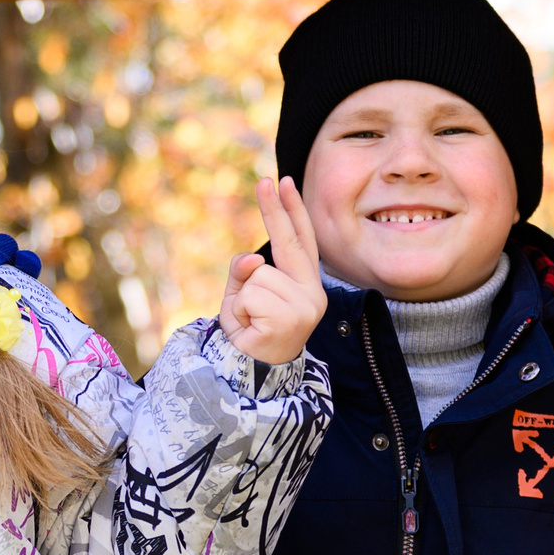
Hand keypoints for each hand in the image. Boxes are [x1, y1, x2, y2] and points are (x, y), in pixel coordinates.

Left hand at [219, 178, 326, 364]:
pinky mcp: (291, 318)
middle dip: (274, 209)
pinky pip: (250, 295)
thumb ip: (243, 272)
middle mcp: (312, 293)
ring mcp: (305, 306)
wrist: (251, 374)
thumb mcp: (241, 296)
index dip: (292, 211)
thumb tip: (252, 259)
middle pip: (288, 243)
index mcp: (305, 285)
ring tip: (251, 321)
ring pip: (258, 275)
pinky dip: (241, 312)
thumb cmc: (250, 333)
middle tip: (264, 180)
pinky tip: (252, 329)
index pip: (300, 241)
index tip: (283, 181)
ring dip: (243, 299)